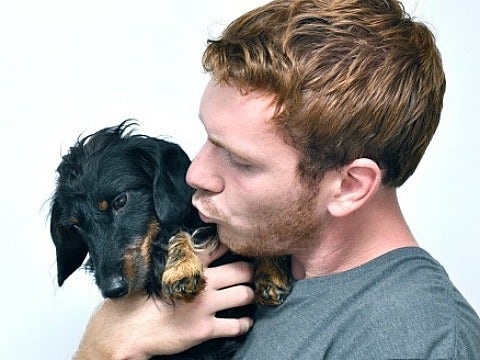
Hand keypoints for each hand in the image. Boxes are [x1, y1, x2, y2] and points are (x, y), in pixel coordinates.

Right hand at [74, 244, 254, 359]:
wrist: (125, 329)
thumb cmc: (134, 300)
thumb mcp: (153, 269)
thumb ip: (174, 259)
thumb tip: (188, 251)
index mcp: (188, 264)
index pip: (220, 247)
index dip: (233, 247)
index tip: (240, 249)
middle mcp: (202, 282)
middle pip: (241, 270)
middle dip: (250, 271)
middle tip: (251, 273)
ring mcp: (205, 305)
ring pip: (244, 294)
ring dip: (251, 294)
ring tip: (250, 294)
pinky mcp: (205, 329)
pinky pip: (236, 325)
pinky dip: (244, 323)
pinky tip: (244, 322)